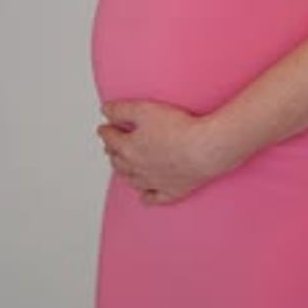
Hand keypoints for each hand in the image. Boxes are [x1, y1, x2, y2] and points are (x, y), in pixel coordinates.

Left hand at [96, 99, 231, 205]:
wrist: (204, 149)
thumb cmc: (178, 129)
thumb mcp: (144, 109)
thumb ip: (121, 110)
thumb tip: (106, 111)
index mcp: (128, 148)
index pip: (110, 138)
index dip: (106, 131)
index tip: (104, 128)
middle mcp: (137, 168)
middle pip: (118, 160)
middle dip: (112, 151)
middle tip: (110, 146)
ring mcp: (154, 182)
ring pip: (132, 180)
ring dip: (124, 172)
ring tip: (122, 167)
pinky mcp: (172, 190)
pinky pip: (154, 198)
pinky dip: (146, 197)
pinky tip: (144, 197)